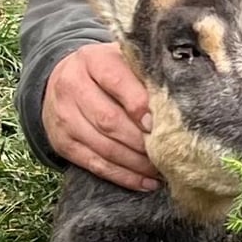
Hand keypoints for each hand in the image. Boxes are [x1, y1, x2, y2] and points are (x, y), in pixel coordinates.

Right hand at [42, 42, 161, 191]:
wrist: (63, 79)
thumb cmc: (108, 70)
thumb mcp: (123, 60)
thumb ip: (145, 74)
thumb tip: (179, 101)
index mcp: (91, 60)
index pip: (116, 82)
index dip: (139, 105)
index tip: (160, 122)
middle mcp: (72, 87)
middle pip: (109, 120)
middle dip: (142, 141)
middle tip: (169, 151)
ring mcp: (64, 117)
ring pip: (104, 147)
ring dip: (137, 163)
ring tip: (163, 169)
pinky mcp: (63, 143)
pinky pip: (95, 165)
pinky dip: (123, 176)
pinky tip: (146, 181)